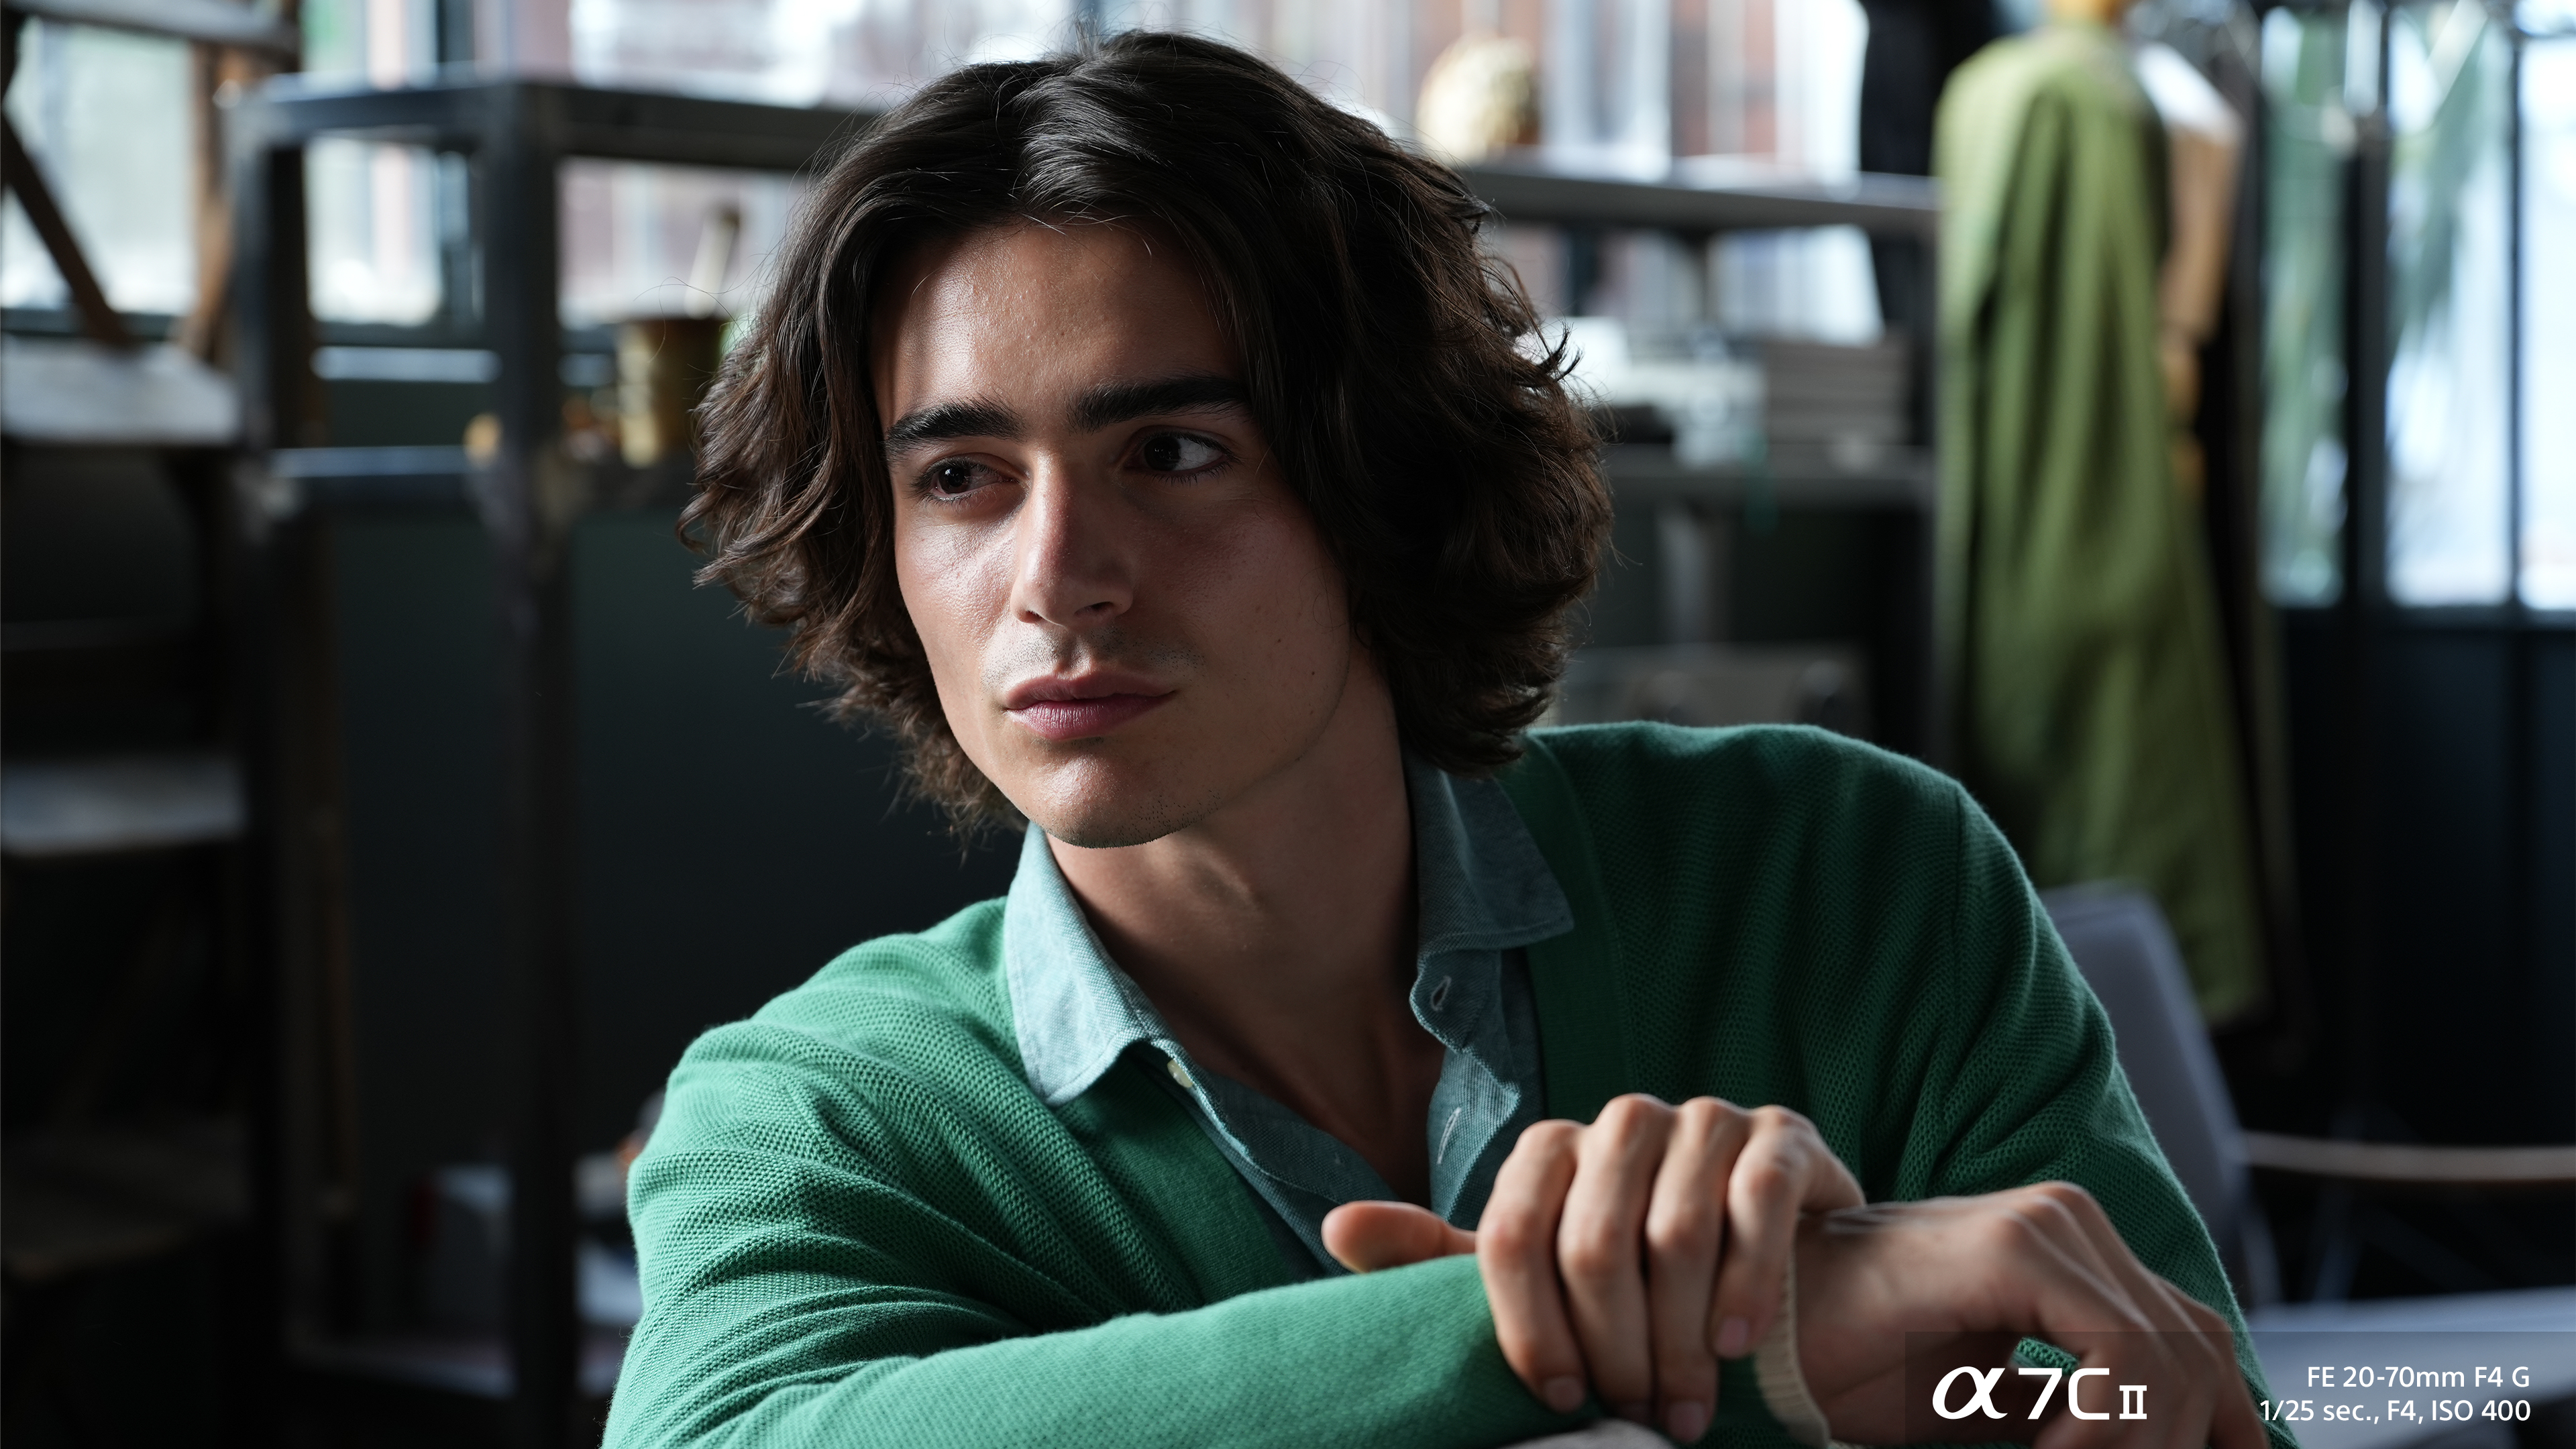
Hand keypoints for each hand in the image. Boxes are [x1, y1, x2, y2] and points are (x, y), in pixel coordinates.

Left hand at [1322, 1094, 1861, 1443]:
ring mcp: (1706, 1119)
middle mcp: (1624, 1120)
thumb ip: (1443, 1258)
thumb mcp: (1537, 1274)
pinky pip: (1757, 1205)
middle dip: (1612, 1348)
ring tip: (1685, 1406)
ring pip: (1678, 1231)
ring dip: (1680, 1339)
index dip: (1529, 1327)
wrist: (1778, 1262)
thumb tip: (1336, 1227)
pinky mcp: (1781, 1135)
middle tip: (1633, 1415)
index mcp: (1553, 1149)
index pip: (1514, 1235)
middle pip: (1595, 1242)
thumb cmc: (1637, 1279)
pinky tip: (1740, 1345)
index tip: (1555, 1399)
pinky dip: (1747, 1286)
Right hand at [1790, 1185, 2264, 1448]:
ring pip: (2171, 1358)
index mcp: (2073, 1251)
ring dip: (2139, 1445)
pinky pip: (2119, 1354)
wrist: (1766, 1327)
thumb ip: (2076, 1416)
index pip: (2195, 1342)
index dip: (2230, 1427)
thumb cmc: (1862, 1366)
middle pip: (2199, 1351)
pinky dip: (2105, 1429)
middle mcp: (2072, 1221)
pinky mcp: (2017, 1246)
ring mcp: (2048, 1224)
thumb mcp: (1997, 1404)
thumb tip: (2160, 1448)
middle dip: (2189, 1443)